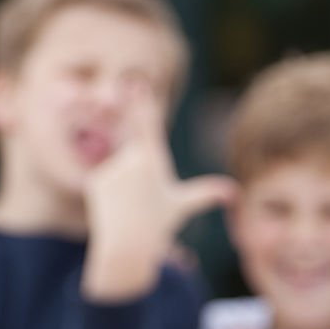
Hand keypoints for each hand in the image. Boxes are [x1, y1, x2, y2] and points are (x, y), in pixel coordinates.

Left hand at [81, 82, 236, 301]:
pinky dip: (109, 193)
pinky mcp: (95, 180)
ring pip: (118, 169)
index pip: (149, 124)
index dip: (144, 102)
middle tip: (126, 91)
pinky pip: (103, 180)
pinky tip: (114, 207)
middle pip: (132, 145)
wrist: (129, 246)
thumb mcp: (183, 205)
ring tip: (131, 204)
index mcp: (155, 160)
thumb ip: (206, 193)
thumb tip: (234, 193)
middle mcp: (132, 160)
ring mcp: (112, 169)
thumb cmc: (160, 225)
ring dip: (124, 185)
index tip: (138, 82)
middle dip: (127, 121)